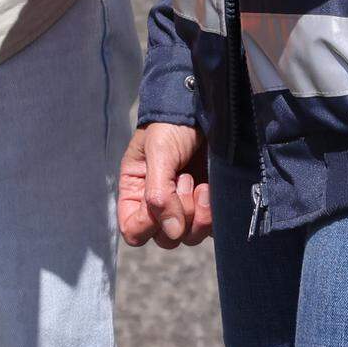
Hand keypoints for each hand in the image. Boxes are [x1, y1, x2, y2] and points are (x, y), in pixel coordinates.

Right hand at [118, 122, 211, 248]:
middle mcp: (160, 205)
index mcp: (137, 192)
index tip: (158, 203)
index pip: (133, 230)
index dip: (146, 225)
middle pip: (164, 238)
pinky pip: (213, 229)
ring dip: (198, 213)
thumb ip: (158, 193)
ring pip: (190, 236)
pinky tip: (211, 189)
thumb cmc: (173, 126)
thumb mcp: (158, 152)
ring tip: (201, 184)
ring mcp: (187, 207)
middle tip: (184, 182)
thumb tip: (172, 232)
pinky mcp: (210, 206)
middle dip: (177, 214)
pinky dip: (214, 214)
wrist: (205, 108)